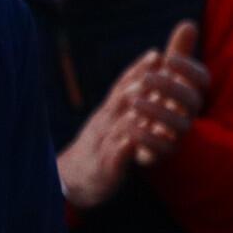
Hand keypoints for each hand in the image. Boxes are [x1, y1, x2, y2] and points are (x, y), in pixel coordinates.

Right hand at [57, 49, 160, 209]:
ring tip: (147, 99)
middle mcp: (105, 123)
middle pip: (122, 99)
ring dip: (132, 111)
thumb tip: (151, 82)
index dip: (139, 70)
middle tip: (159, 68)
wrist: (73, 179)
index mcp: (110, 112)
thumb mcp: (113, 121)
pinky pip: (112, 157)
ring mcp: (103, 144)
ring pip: (118, 125)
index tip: (157, 53)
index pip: (123, 86)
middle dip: (139, 82)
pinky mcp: (105, 168)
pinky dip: (121, 149)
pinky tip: (130, 144)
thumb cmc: (101, 146)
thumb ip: (130, 103)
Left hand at [132, 20, 209, 166]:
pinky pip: (163, 149)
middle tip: (147, 78)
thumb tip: (189, 24)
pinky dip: (147, 137)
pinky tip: (130, 124)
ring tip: (133, 102)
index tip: (168, 58)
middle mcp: (188, 113)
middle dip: (171, 87)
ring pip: (180, 126)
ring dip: (157, 112)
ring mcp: (178, 134)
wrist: (137, 134)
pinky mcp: (163, 153)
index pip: (202, 79)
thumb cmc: (156, 98)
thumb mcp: (163, 74)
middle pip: (192, 101)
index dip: (189, 68)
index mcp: (189, 91)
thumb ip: (177, 52)